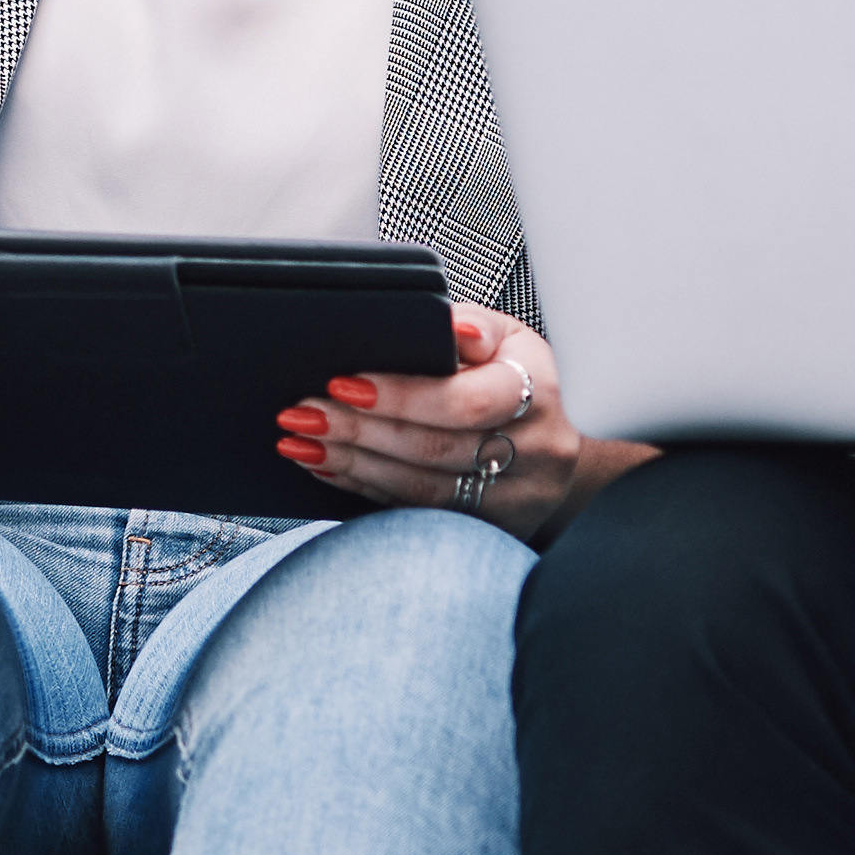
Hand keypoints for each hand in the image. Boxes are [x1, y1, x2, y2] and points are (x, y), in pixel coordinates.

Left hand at [281, 307, 638, 536]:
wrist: (552, 440)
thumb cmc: (515, 377)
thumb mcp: (505, 337)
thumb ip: (471, 327)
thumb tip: (446, 326)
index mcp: (537, 391)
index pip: (464, 402)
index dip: (400, 397)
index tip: (343, 384)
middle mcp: (536, 451)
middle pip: (434, 450)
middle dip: (359, 431)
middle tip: (301, 415)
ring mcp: (517, 499)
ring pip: (422, 490)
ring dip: (353, 464)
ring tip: (302, 443)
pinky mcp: (492, 528)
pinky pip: (418, 513)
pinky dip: (367, 489)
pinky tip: (330, 468)